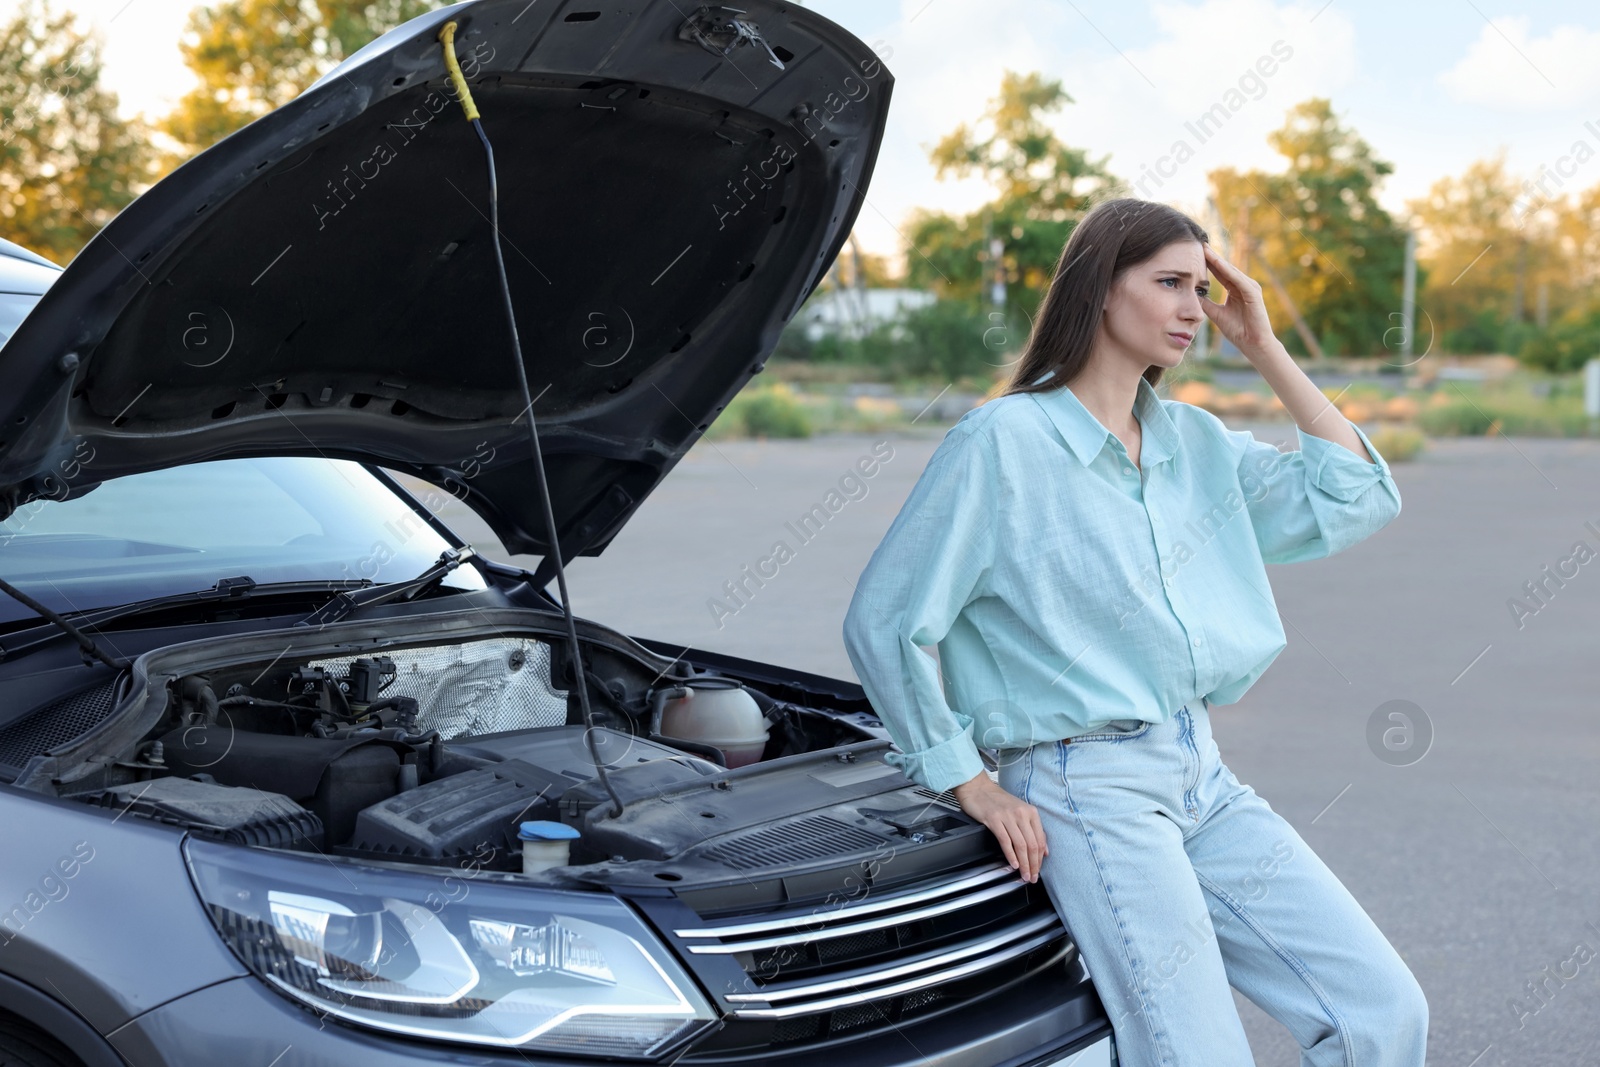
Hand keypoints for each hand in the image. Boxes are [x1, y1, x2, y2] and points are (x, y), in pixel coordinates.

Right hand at [952, 772, 1047, 881]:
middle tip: (1032, 877)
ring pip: (1021, 845)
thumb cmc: (997, 800)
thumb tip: (1043, 850)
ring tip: (1024, 875)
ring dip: (1024, 863)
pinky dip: (1011, 855)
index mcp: (1030, 812)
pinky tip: (1013, 864)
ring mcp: (1008, 816)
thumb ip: (1032, 828)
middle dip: (1033, 864)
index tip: (1038, 870)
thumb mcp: (1019, 811)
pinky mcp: (994, 819)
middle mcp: (1021, 813)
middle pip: (1032, 844)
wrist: (977, 788)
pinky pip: (1006, 841)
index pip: (1040, 839)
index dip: (1040, 858)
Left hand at [1200, 244, 1280, 362]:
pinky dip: (1228, 271)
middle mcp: (1244, 285)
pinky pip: (1238, 280)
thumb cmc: (1238, 331)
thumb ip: (1206, 303)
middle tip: (1198, 243)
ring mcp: (1250, 287)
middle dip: (1212, 256)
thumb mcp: (1216, 314)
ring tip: (1205, 250)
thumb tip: (1192, 295)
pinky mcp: (1253, 293)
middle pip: (1225, 268)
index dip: (1207, 263)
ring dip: (1218, 260)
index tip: (1194, 253)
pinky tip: (1217, 263)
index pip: (1219, 272)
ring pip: (1231, 271)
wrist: (1253, 344)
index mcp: (1235, 289)